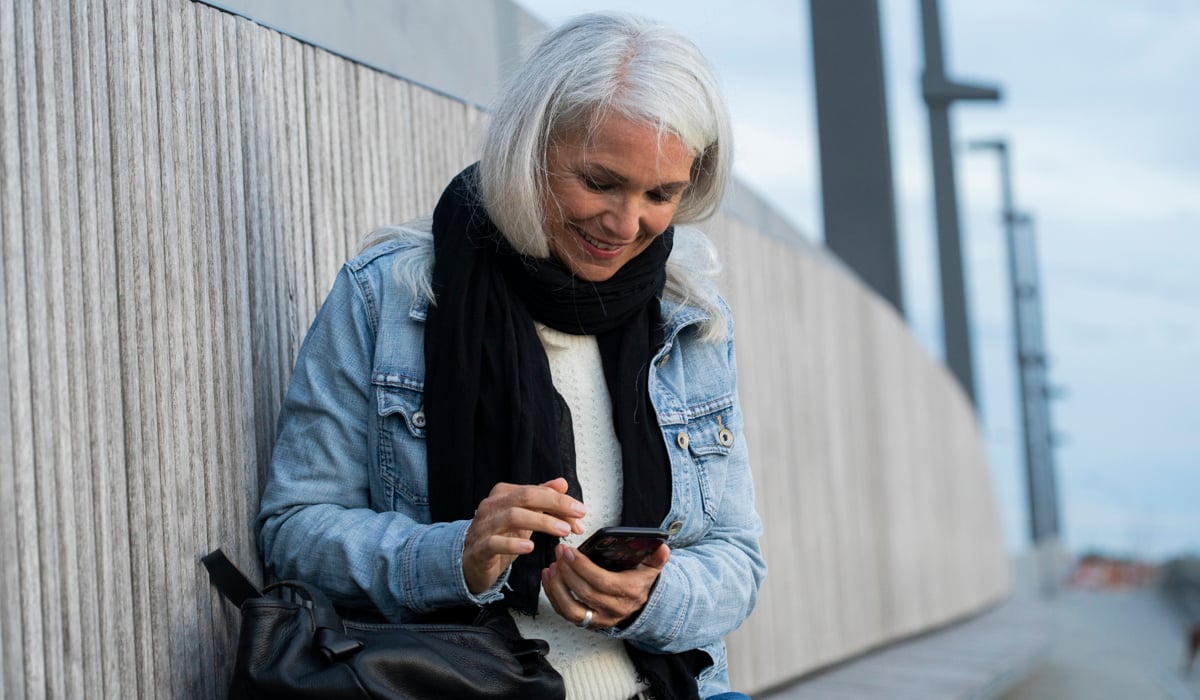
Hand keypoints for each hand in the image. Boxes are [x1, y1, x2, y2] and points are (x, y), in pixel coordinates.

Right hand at [463, 478, 585, 594]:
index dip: (561, 500)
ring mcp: (483, 526)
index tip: (581, 512)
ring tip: (563, 531)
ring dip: (542, 522)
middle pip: (526, 497)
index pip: (536, 491)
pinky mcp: (479, 548)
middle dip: (555, 504)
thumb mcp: (524, 517)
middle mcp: (492, 505)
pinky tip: (529, 547)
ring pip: (513, 516)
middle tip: (578, 515)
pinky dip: (513, 544)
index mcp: (503, 494)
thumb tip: (562, 483)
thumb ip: (541, 499)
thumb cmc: (499, 537)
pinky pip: (494, 542)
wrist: (471, 563)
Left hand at [540, 541, 669, 628]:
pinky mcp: (587, 623)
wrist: (639, 608)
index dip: (583, 567)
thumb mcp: (651, 569)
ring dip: (557, 587)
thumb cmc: (639, 583)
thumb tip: (662, 547)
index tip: (570, 551)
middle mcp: (613, 609)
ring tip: (551, 567)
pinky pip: (566, 613)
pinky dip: (554, 597)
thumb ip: (657, 557)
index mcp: (628, 592)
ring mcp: (599, 619)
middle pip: (584, 593)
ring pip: (571, 609)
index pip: (602, 581)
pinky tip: (549, 579)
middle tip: (559, 553)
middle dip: (567, 571)